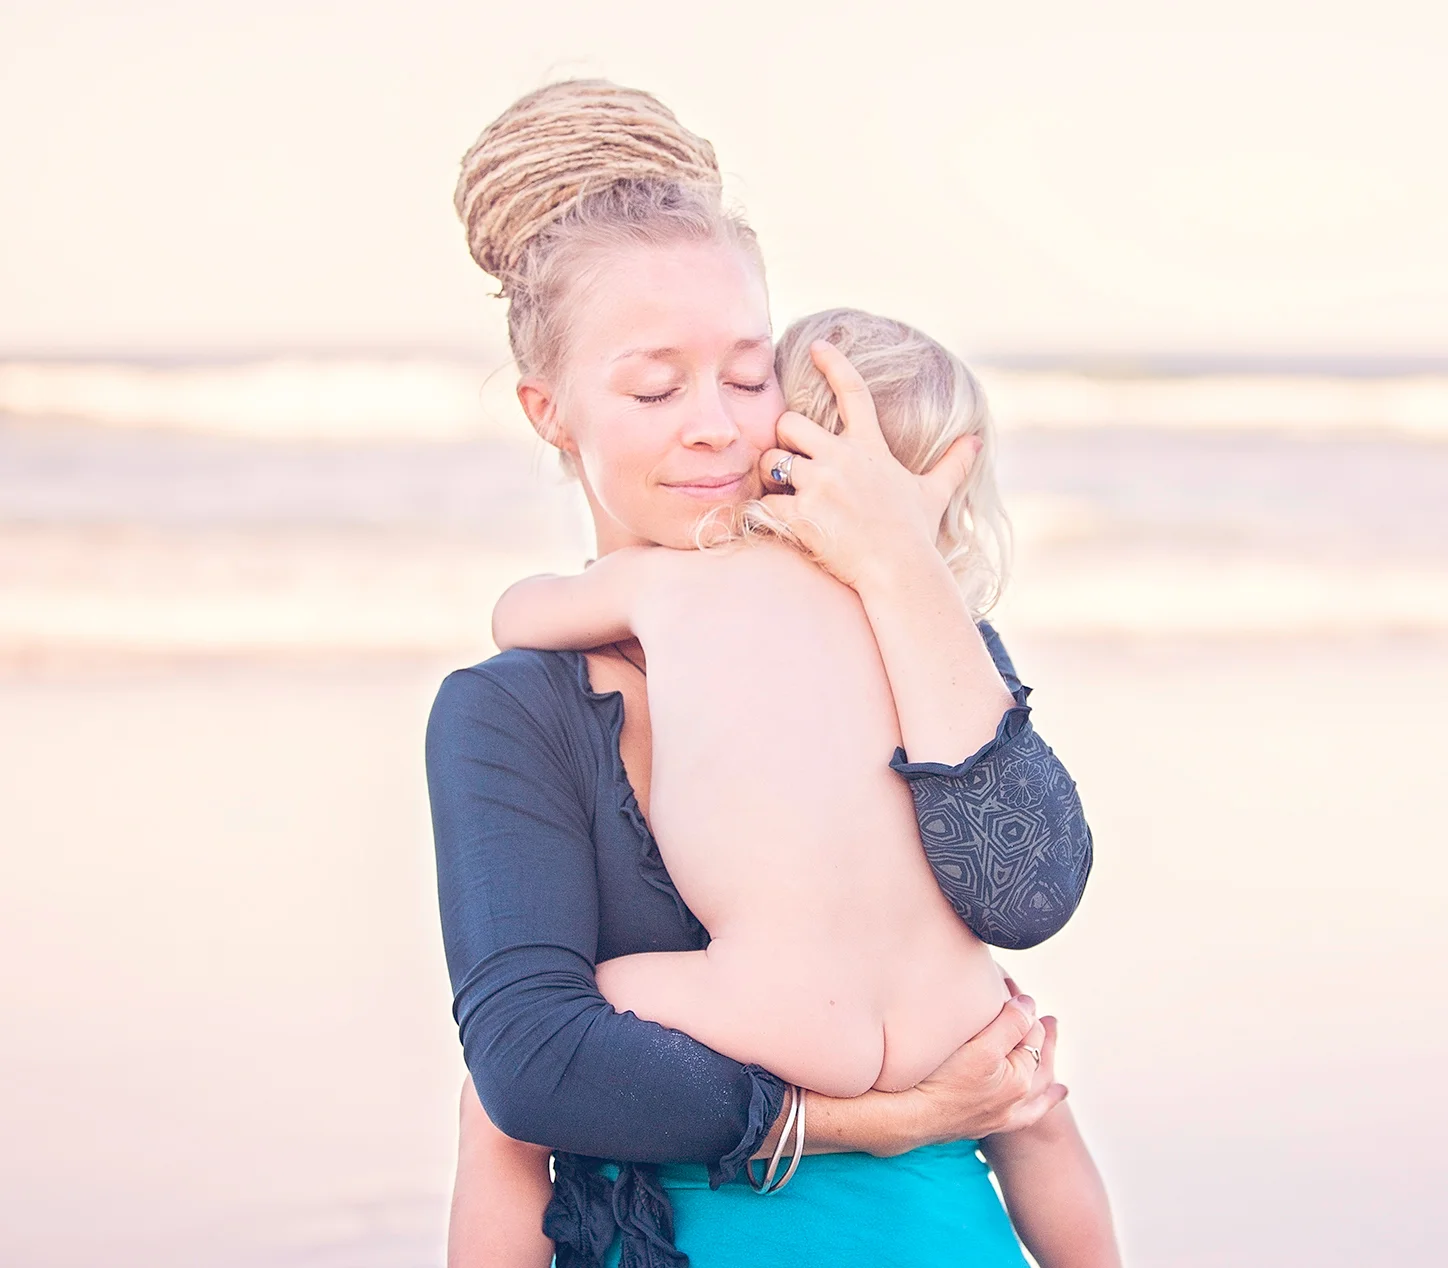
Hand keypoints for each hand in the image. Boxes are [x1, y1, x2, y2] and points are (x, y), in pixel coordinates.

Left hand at [756, 340, 978, 591]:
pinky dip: (767, 511)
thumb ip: (952, 465)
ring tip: (787, 496)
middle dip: (785, 441)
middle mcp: (841, 458)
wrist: (900, 572)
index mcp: (870, 447)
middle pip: (790, 424)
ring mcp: (819, 484)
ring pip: (772, 460)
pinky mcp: (801, 513)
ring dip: (772, 476)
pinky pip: (766, 501)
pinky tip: (781, 523)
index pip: (852, 391)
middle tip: (792, 464)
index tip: (817, 346)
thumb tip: (976, 443)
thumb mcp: (934, 494)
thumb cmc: (914, 535)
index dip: (833, 363)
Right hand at [904, 995, 1066, 1146]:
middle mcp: (1016, 1100)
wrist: (910, 1118)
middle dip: (1036, 1032)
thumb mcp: (982, 1048)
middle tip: (1040, 1012)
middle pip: (1034, 1058)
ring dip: (1045, 1063)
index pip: (1031, 1034)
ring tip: (1054, 1041)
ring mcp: (1001, 1114)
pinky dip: (1044, 1102)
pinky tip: (1056, 1094)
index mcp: (1019, 1079)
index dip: (1022, 1008)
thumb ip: (1010, 1024)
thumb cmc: (942, 1082)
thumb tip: (1029, 1005)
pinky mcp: (984, 1123)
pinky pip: (1027, 1114)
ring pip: (1035, 1084)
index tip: (1010, 987)